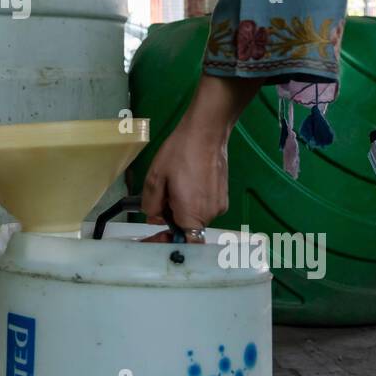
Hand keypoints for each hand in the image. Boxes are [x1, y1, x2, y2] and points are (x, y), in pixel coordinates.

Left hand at [139, 73, 256, 242]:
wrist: (206, 132)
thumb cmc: (179, 153)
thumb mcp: (155, 178)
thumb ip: (151, 204)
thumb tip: (154, 218)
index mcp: (192, 214)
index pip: (185, 243)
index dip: (171, 240)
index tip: (160, 229)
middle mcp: (210, 214)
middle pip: (188, 228)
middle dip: (173, 217)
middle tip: (164, 195)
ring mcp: (220, 205)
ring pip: (197, 216)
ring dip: (183, 207)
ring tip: (176, 183)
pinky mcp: (224, 195)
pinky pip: (205, 206)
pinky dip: (194, 199)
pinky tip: (189, 180)